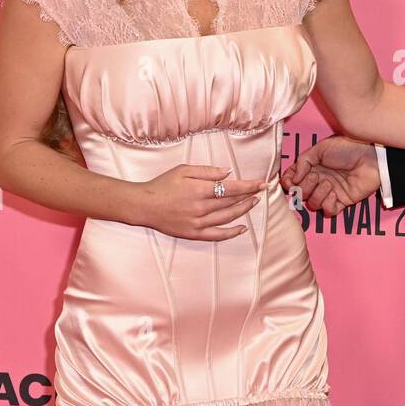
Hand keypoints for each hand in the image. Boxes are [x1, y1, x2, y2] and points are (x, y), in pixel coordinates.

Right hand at [125, 164, 264, 241]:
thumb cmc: (163, 184)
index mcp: (200, 189)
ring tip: (252, 203)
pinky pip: (217, 235)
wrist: (143, 205)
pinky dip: (231, 232)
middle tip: (259, 191)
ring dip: (243, 210)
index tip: (261, 183)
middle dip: (248, 196)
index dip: (249, 186)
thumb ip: (207, 171)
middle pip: (231, 202)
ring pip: (227, 217)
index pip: (231, 188)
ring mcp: (198, 222)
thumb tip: (228, 173)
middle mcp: (201, 207)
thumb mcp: (184, 170)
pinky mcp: (193, 234)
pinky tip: (242, 228)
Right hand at [281, 135, 380, 215]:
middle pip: (300, 194)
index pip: (293, 180)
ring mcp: (331, 192)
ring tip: (328, 183)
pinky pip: (328, 211)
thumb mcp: (320, 148)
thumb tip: (293, 178)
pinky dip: (327, 204)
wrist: (371, 156)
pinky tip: (333, 193)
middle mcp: (319, 180)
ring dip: (317, 194)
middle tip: (316, 176)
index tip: (292, 180)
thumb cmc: (348, 147)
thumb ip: (303, 161)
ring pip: (313, 204)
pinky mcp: (342, 201)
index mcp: (312, 167)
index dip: (289, 182)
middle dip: (304, 187)